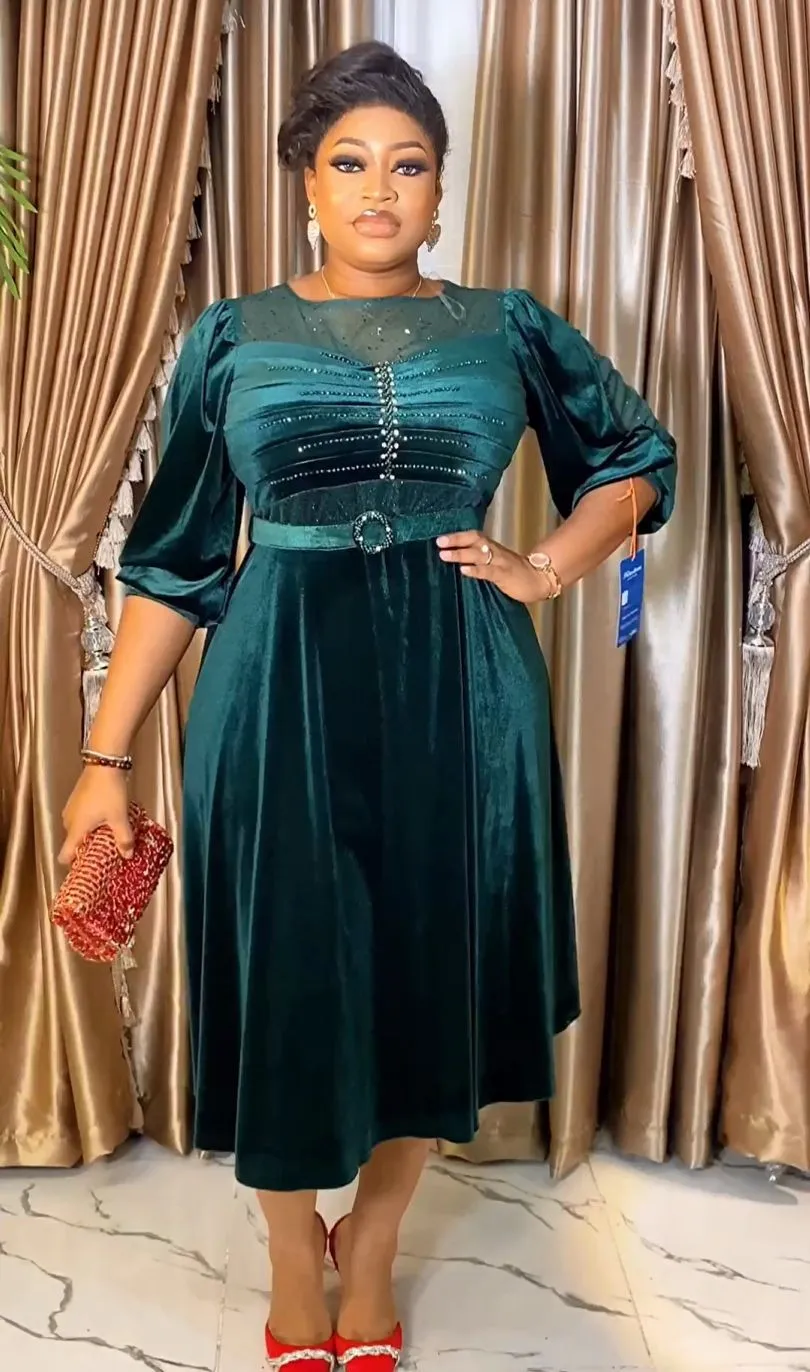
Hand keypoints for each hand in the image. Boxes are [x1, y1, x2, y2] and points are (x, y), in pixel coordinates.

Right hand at [59, 767, 133, 863]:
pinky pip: (81, 817)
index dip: (73, 865)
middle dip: (87, 849)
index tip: (87, 868)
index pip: (64, 855)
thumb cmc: (109, 793)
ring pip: (78, 829)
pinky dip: (90, 822)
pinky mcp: (76, 799)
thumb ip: (123, 839)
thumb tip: (128, 856)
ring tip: (108, 836)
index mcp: (75, 829)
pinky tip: (105, 819)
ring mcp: (71, 808)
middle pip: (73, 843)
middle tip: (104, 853)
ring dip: (90, 834)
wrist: (104, 764)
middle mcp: (68, 821)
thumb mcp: (119, 817)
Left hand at [437, 531, 553, 603]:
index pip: (473, 537)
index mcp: (491, 548)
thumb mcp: (495, 562)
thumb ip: (478, 559)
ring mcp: (500, 562)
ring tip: (445, 555)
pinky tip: (464, 570)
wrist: (538, 580)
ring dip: (461, 554)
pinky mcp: (505, 575)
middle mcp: (495, 551)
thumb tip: (456, 559)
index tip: (440, 539)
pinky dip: (476, 570)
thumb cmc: (513, 572)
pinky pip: (489, 571)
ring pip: (480, 554)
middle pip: (474, 540)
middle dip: (456, 540)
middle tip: (439, 543)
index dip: (457, 536)